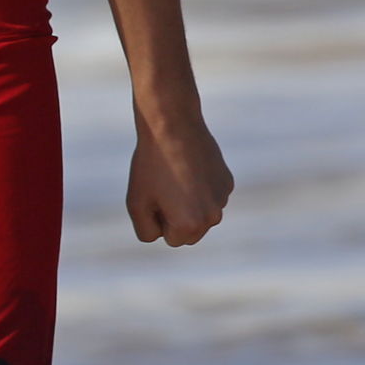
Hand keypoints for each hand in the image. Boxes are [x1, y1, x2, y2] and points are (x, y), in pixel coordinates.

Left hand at [126, 113, 232, 246]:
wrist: (172, 126)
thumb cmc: (151, 166)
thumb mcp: (136, 203)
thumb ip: (146, 231)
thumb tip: (162, 235)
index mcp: (191, 225)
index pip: (170, 239)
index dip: (158, 217)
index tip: (154, 194)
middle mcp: (213, 217)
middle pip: (189, 231)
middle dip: (176, 216)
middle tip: (164, 186)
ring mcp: (223, 198)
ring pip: (200, 212)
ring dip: (187, 201)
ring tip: (175, 174)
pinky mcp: (227, 182)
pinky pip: (208, 194)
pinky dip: (198, 186)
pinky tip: (188, 166)